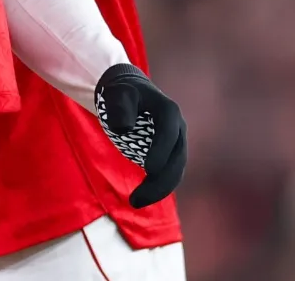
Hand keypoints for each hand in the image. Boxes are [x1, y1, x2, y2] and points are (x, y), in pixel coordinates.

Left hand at [95, 63, 187, 207]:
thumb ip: (119, 107)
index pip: (168, 133)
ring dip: (159, 189)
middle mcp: (178, 127)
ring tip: (135, 202)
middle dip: (160, 181)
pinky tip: (141, 197)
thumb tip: (124, 128)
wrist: (130, 91)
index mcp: (169, 110)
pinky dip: (158, 186)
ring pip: (175, 170)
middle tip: (136, 199)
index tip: (148, 169)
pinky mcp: (170, 153)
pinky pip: (169, 172)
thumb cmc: (121, 92)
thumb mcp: (116, 93)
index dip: (161, 151)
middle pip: (176, 159)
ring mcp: (176, 142)